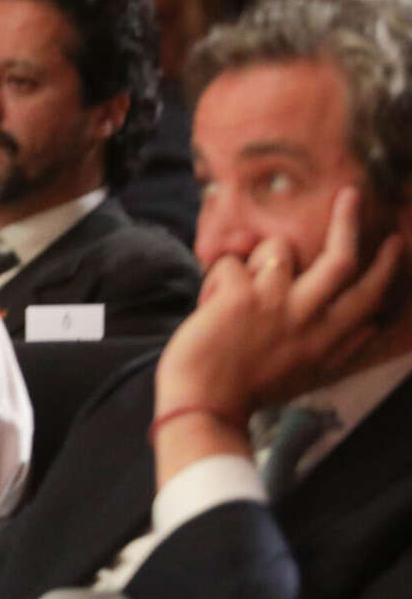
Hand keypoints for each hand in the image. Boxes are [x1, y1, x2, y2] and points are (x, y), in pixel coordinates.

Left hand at [155, 188, 403, 423]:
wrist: (204, 405)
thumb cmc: (252, 390)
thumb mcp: (311, 374)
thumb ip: (342, 348)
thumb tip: (374, 326)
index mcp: (328, 338)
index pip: (368, 295)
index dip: (385, 266)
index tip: (394, 241)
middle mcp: (308, 317)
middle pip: (341, 258)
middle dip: (349, 222)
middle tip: (352, 194)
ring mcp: (275, 302)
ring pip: (278, 248)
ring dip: (256, 257)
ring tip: (239, 284)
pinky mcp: (240, 295)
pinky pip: (230, 263)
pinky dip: (216, 279)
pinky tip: (208, 305)